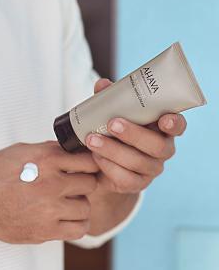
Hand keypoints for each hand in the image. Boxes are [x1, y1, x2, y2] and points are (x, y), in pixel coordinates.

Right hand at [0, 141, 98, 243]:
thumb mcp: (19, 151)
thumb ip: (46, 150)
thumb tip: (66, 150)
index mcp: (45, 159)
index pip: (87, 160)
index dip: (89, 163)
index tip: (85, 166)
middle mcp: (51, 182)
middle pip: (90, 183)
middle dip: (83, 182)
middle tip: (72, 184)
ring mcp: (49, 208)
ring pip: (86, 206)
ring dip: (79, 203)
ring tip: (66, 201)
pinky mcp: (46, 231)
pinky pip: (78, 229)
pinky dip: (76, 223)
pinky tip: (66, 217)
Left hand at [85, 78, 186, 194]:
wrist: (102, 163)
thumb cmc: (113, 130)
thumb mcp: (112, 113)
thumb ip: (110, 99)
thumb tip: (102, 84)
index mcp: (160, 128)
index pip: (177, 125)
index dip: (174, 123)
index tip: (165, 119)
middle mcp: (161, 149)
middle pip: (157, 145)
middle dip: (134, 134)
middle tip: (112, 124)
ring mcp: (151, 169)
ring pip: (138, 162)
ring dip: (113, 150)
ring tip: (92, 139)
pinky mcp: (136, 184)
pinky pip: (126, 179)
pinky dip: (108, 166)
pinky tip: (95, 157)